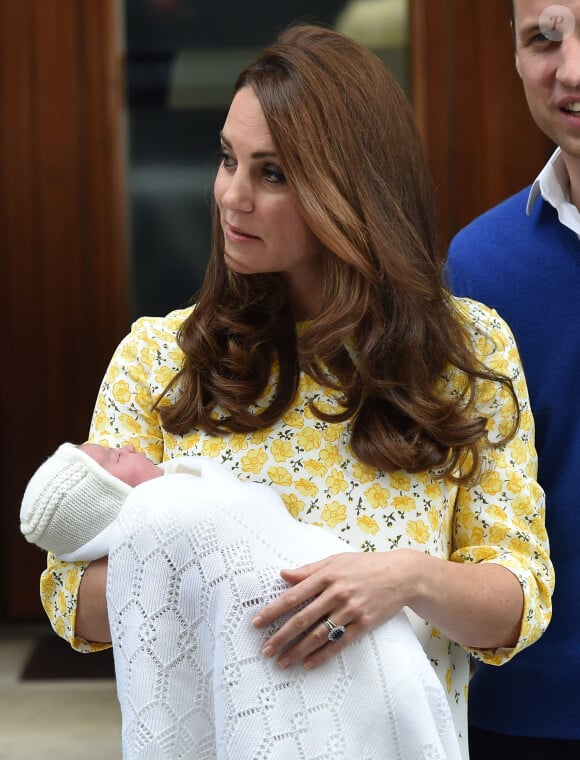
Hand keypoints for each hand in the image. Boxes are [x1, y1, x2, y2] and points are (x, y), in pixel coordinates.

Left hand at [252, 549, 417, 669]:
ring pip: (319, 634)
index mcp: (326, 575)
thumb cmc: (364, 565)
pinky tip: (308, 663)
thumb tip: (283, 574)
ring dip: (298, 649)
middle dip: (281, 636)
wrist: (401, 574)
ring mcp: (350, 610)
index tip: (257, 623)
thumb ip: (308, 570)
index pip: (293, 595)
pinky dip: (322, 655)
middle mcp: (336, 593)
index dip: (273, 610)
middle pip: (303, 618)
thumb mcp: (335, 560)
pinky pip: (339, 643)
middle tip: (266, 650)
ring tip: (283, 661)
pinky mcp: (364, 624)